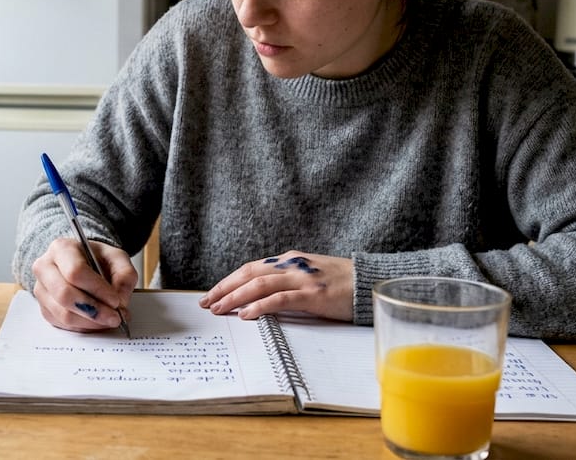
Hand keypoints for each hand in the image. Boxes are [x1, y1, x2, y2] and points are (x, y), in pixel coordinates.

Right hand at [30, 237, 137, 331]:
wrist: (82, 263)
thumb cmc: (97, 259)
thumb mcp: (117, 258)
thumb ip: (125, 275)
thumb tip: (121, 300)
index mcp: (61, 248)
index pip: (75, 272)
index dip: (97, 289)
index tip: (116, 300)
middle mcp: (45, 268)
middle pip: (64, 294)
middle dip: (94, 310)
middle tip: (115, 317)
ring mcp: (41, 290)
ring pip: (63, 314)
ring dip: (90, 322)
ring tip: (109, 320)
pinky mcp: (44, 308)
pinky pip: (62, 324)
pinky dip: (83, 327)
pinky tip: (96, 321)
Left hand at [199, 251, 352, 321]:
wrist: (370, 281)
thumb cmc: (341, 283)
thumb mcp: (308, 276)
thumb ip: (286, 281)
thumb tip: (259, 297)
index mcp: (288, 260)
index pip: (250, 268)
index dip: (228, 281)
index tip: (212, 294)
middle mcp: (291, 265)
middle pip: (248, 273)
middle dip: (224, 288)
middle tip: (206, 303)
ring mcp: (302, 279)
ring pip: (259, 284)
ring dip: (235, 297)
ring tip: (219, 309)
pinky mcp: (313, 294)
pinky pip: (280, 299)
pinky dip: (260, 306)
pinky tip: (246, 315)